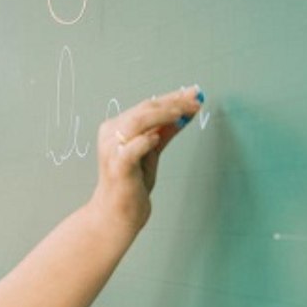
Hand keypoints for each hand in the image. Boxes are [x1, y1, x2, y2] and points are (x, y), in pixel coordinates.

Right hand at [90, 85, 203, 231]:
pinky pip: (132, 149)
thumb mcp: (152, 152)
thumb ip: (165, 132)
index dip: (172, 98)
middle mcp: (111, 134)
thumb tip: (185, 113)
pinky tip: (157, 137)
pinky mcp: (118, 167)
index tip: (194, 94)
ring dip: (162, 115)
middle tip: (195, 101)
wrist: (117, 213)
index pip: (147, 105)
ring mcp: (112, 150)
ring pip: (137, 122)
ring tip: (181, 113)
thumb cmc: (132, 182)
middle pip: (144, 109)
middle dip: (173, 103)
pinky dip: (145, 141)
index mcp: (117, 127)